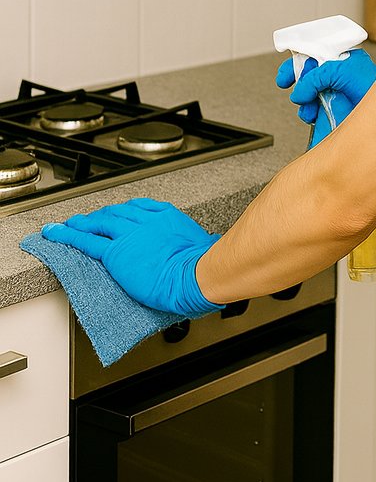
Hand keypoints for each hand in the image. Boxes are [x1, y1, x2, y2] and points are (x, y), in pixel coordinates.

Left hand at [41, 198, 223, 317]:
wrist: (193, 274)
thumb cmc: (202, 264)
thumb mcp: (205, 244)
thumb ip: (204, 241)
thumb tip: (212, 240)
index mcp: (167, 217)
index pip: (141, 207)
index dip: (126, 210)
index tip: (119, 212)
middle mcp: (146, 221)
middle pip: (118, 212)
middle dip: (102, 214)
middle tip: (89, 218)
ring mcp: (129, 235)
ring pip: (100, 223)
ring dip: (81, 222)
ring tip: (68, 224)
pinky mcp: (115, 253)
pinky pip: (87, 241)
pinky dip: (68, 235)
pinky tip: (57, 233)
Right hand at [277, 49, 375, 147]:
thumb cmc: (373, 88)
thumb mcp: (342, 71)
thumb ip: (316, 76)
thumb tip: (299, 91)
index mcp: (342, 60)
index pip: (314, 55)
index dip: (297, 62)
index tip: (286, 73)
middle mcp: (337, 76)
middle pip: (307, 75)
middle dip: (296, 80)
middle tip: (286, 83)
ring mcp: (335, 94)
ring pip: (307, 94)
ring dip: (302, 100)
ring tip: (308, 105)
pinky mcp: (333, 111)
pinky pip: (313, 111)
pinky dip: (307, 113)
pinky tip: (312, 115)